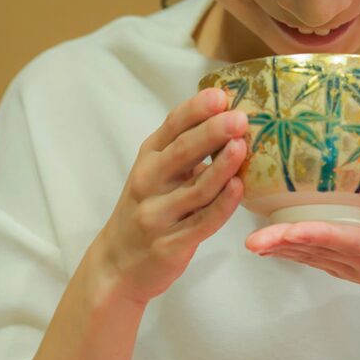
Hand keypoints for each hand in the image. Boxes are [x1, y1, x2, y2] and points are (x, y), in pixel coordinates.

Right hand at [97, 87, 249, 304]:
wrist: (118, 264)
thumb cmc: (148, 209)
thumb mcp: (157, 173)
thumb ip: (186, 149)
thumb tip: (229, 117)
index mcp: (149, 158)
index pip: (171, 127)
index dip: (195, 110)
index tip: (220, 95)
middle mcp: (149, 183)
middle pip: (181, 153)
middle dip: (211, 133)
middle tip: (238, 118)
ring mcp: (158, 215)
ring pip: (195, 189)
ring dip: (221, 167)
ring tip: (242, 148)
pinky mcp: (171, 244)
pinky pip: (202, 222)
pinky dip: (222, 205)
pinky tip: (238, 188)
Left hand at [244, 190, 359, 320]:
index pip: (356, 240)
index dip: (324, 235)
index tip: (295, 229)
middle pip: (324, 251)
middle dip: (288, 243)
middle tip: (253, 239)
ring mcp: (357, 268)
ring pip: (314, 257)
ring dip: (282, 249)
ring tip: (251, 240)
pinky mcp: (349, 268)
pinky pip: (315, 259)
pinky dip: (290, 251)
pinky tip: (269, 242)